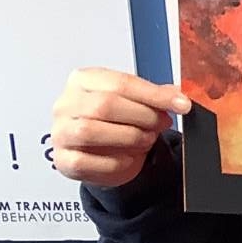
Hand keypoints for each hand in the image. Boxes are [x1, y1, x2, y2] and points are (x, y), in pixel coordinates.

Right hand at [51, 68, 190, 187]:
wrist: (101, 153)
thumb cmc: (115, 123)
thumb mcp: (134, 102)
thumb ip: (154, 97)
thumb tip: (178, 96)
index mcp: (83, 80)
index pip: (120, 82)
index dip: (154, 95)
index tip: (181, 104)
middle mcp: (66, 104)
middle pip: (105, 105)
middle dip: (143, 116)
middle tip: (161, 123)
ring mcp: (60, 132)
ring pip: (91, 131)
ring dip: (129, 137)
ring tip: (146, 140)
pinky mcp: (63, 160)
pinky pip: (88, 161)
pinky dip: (116, 162)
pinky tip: (130, 158)